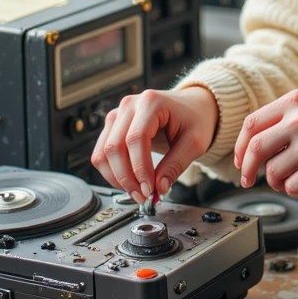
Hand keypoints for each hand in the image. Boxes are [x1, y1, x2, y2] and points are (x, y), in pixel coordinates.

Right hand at [91, 86, 218, 198]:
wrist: (192, 107)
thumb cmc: (195, 119)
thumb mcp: (195, 142)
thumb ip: (176, 165)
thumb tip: (158, 188)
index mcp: (151, 102)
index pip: (136, 139)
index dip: (140, 168)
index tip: (149, 189)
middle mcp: (129, 105)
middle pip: (115, 147)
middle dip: (127, 178)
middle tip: (142, 196)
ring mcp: (118, 115)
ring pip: (103, 152)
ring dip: (116, 178)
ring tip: (136, 192)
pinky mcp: (112, 127)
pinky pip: (102, 153)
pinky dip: (111, 172)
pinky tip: (128, 182)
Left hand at [234, 89, 297, 197]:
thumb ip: (289, 113)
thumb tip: (257, 139)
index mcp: (296, 100)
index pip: (252, 123)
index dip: (240, 145)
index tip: (240, 159)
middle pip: (255, 148)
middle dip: (246, 169)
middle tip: (246, 179)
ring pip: (272, 171)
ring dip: (274, 181)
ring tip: (286, 179)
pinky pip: (291, 186)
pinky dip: (292, 188)